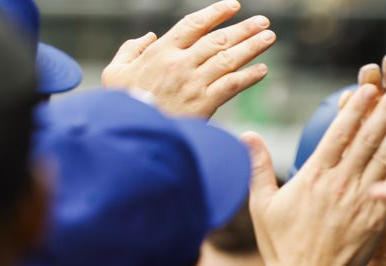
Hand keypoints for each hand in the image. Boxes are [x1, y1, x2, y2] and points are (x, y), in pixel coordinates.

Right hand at [101, 1, 274, 118]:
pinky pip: (231, 86)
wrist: (132, 133)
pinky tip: (262, 70)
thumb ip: (131, 50)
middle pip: (218, 40)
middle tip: (263, 22)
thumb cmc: (123, 104)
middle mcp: (181, 63)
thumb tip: (149, 36)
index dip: (216, 13)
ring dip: (252, 47)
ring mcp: (194, 83)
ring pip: (228, 59)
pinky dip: (248, 77)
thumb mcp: (116, 72)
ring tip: (269, 38)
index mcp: (161, 51)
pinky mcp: (204, 104)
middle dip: (243, 29)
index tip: (234, 5)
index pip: (194, 24)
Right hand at [243, 83, 385, 265]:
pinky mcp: (376, 218)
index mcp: (312, 176)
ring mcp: (360, 200)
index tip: (367, 89)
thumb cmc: (282, 246)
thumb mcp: (261, 204)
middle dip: (385, 110)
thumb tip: (247, 134)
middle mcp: (339, 184)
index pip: (337, 133)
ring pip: (385, 156)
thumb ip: (257, 166)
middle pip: (367, 138)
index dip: (355, 108)